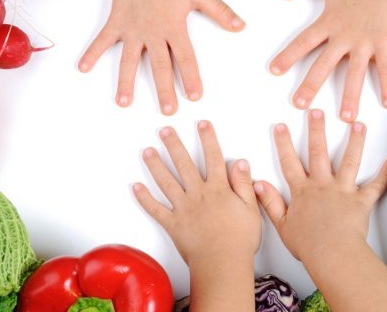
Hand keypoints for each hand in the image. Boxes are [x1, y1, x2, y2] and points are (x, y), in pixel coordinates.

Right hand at [79, 0, 244, 115]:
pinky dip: (92, 53)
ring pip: (128, 60)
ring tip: (124, 102)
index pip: (185, 58)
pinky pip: (103, 40)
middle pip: (159, 66)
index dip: (191, 78)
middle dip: (164, 89)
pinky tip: (83, 68)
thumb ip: (220, 11)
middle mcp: (151, 31)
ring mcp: (132, 28)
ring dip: (125, 82)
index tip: (194, 96)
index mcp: (173, 26)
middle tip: (167, 111)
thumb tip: (240, 26)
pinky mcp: (117, 21)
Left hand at [133, 121, 259, 265]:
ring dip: (155, 165)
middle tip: (164, 130)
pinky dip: (144, 198)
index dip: (208, 138)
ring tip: (147, 151)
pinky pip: (155, 209)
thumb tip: (239, 162)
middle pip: (184, 164)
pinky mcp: (172, 224)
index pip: (213, 157)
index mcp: (218, 189)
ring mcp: (183, 208)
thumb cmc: (239, 240)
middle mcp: (198, 194)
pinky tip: (136, 187)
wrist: (222, 263)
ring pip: (166, 182)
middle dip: (173, 144)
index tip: (202, 124)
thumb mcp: (250, 209)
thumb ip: (243, 184)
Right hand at [253, 109, 386, 261]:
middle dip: (316, 130)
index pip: (289, 162)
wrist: (332, 253)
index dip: (284, 144)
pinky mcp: (361, 201)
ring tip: (357, 124)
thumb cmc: (308, 244)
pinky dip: (385, 174)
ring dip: (354, 141)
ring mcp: (343, 191)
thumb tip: (258, 184)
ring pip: (349, 161)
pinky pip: (375, 186)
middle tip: (316, 112)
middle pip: (318, 152)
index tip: (281, 127)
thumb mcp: (282, 224)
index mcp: (302, 191)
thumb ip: (271, 202)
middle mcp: (322, 185)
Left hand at [270, 0, 386, 121]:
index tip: (274, 71)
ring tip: (346, 117)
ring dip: (350, 96)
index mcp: (328, 22)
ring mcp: (365, 41)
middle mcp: (344, 36)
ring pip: (355, 74)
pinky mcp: (385, 42)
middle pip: (323, 65)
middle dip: (310, 86)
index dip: (288, 56)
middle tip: (300, 105)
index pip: (303, 43)